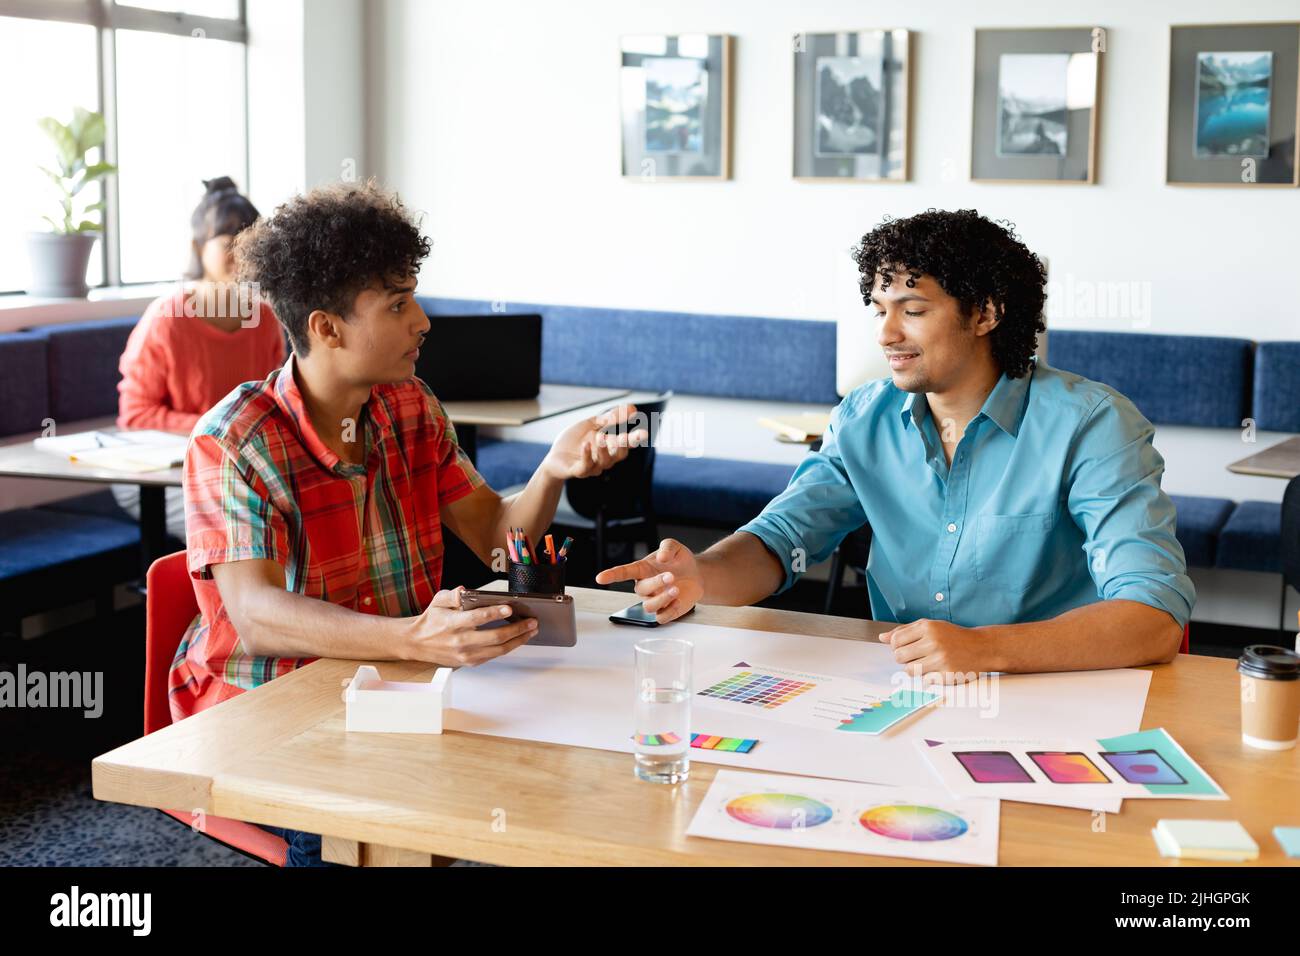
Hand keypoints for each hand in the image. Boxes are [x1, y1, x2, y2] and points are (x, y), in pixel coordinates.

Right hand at [405, 587, 537, 665]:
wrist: (417, 644)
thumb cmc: (431, 620)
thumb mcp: (437, 601)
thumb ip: (452, 595)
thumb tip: (465, 591)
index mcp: (453, 624)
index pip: (477, 618)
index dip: (495, 613)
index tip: (510, 608)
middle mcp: (460, 641)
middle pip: (494, 637)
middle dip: (517, 629)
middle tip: (532, 622)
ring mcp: (466, 654)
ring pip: (498, 650)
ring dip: (518, 640)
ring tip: (531, 631)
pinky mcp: (469, 662)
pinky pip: (494, 655)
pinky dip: (508, 647)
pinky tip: (518, 638)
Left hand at [541, 403, 648, 480]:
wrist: (554, 456)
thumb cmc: (575, 440)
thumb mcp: (592, 424)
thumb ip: (611, 418)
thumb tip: (632, 408)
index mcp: (610, 447)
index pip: (626, 444)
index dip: (635, 439)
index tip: (643, 432)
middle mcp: (604, 459)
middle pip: (619, 455)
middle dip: (622, 446)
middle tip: (623, 436)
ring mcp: (592, 467)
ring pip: (604, 462)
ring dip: (604, 450)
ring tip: (600, 437)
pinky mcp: (578, 471)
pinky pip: (585, 466)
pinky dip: (587, 455)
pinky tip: (586, 444)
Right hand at [595, 538, 702, 623]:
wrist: (696, 574)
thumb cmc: (679, 560)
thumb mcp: (674, 547)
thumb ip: (667, 548)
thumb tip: (661, 557)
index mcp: (642, 569)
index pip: (623, 572)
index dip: (611, 575)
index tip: (600, 578)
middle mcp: (645, 586)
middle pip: (640, 590)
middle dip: (656, 583)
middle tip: (671, 576)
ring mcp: (655, 599)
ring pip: (649, 606)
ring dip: (662, 598)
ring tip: (676, 589)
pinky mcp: (666, 610)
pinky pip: (661, 618)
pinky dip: (670, 611)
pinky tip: (679, 601)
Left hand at [878, 619, 996, 683]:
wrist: (981, 647)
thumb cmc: (953, 637)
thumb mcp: (930, 626)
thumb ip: (904, 631)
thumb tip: (882, 637)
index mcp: (927, 627)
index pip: (895, 640)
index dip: (896, 646)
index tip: (905, 647)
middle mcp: (934, 642)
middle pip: (899, 656)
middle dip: (904, 658)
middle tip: (916, 656)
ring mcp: (941, 660)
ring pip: (909, 670)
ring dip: (914, 669)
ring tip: (926, 662)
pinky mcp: (947, 675)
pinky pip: (924, 680)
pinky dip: (928, 676)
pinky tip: (937, 669)